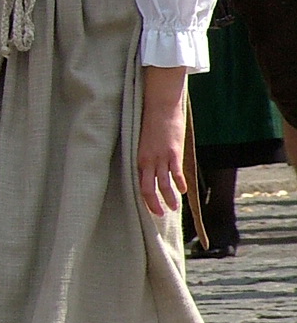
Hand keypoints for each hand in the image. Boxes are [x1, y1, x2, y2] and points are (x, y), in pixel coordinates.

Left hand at [137, 67, 187, 215]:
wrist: (159, 106)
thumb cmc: (151, 122)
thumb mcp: (146, 142)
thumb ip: (149, 156)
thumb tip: (154, 167)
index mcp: (139, 158)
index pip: (139, 184)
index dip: (144, 199)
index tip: (149, 208)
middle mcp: (147, 161)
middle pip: (148, 189)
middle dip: (154, 205)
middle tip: (159, 215)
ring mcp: (160, 158)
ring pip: (163, 185)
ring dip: (169, 199)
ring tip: (174, 208)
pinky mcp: (173, 153)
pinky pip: (176, 173)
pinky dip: (180, 184)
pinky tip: (183, 191)